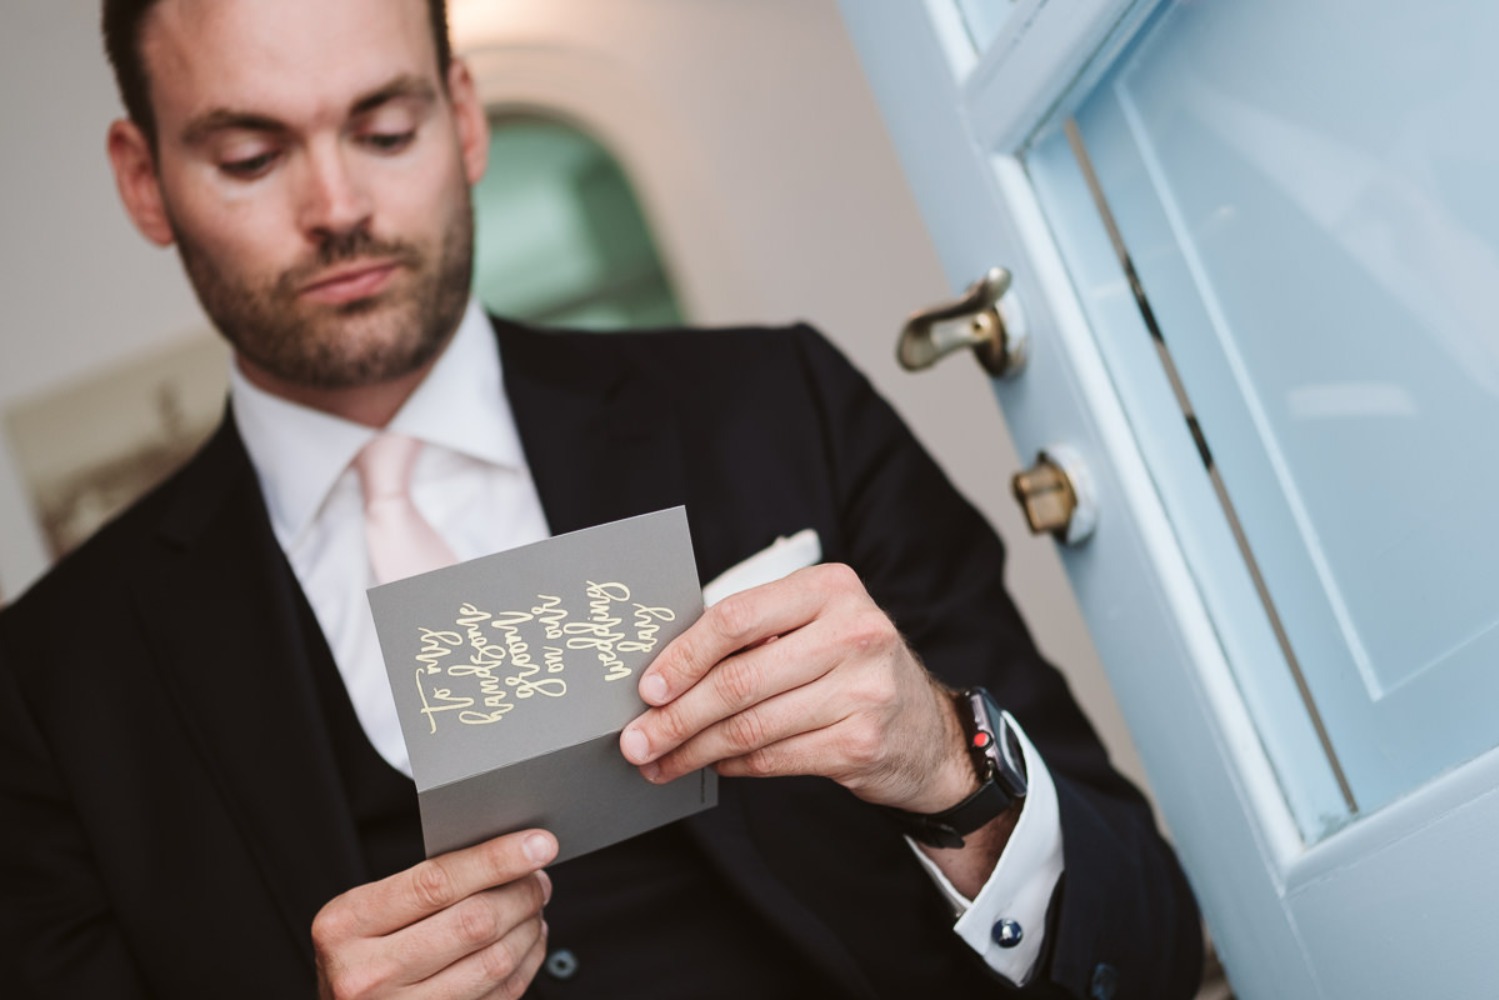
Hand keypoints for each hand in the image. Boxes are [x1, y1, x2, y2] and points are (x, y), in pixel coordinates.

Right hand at [312, 829, 556, 999]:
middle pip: (475, 923)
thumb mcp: (366, 913)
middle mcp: (368, 973)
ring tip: (533, 907)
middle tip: (538, 877)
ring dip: (529, 927)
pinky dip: (526, 961)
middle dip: (522, 893)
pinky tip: (526, 940)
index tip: (537, 844)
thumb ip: (423, 885)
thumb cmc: (359, 953)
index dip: (496, 860)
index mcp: (347, 925)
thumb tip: (503, 855)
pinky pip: (500, 994)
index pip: (437, 882)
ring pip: (494, 962)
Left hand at [619, 563, 976, 813]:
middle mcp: (854, 633)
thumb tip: (665, 671)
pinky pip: (773, 758)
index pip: (737, 618)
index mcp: (832, 588)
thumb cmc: (850, 669)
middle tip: (638, 740)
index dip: (683, 656)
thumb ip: (756, 634)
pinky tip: (712, 765)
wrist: (927, 730)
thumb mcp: (816, 626)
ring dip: (694, 749)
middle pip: (738, 679)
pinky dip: (733, 766)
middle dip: (676, 716)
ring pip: (750, 726)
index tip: (647, 687)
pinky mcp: (861, 742)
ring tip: (660, 761)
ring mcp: (863, 690)